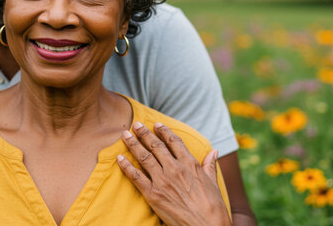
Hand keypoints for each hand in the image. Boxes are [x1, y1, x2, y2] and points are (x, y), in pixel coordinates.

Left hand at [117, 122, 231, 225]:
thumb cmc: (213, 207)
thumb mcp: (213, 183)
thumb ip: (210, 165)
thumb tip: (214, 151)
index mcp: (190, 164)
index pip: (174, 142)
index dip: (164, 131)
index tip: (157, 124)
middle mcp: (174, 168)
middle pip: (156, 145)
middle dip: (144, 133)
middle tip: (136, 124)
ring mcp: (162, 180)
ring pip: (144, 157)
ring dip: (133, 144)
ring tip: (125, 135)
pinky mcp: (153, 194)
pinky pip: (136, 177)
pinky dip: (126, 166)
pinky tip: (119, 158)